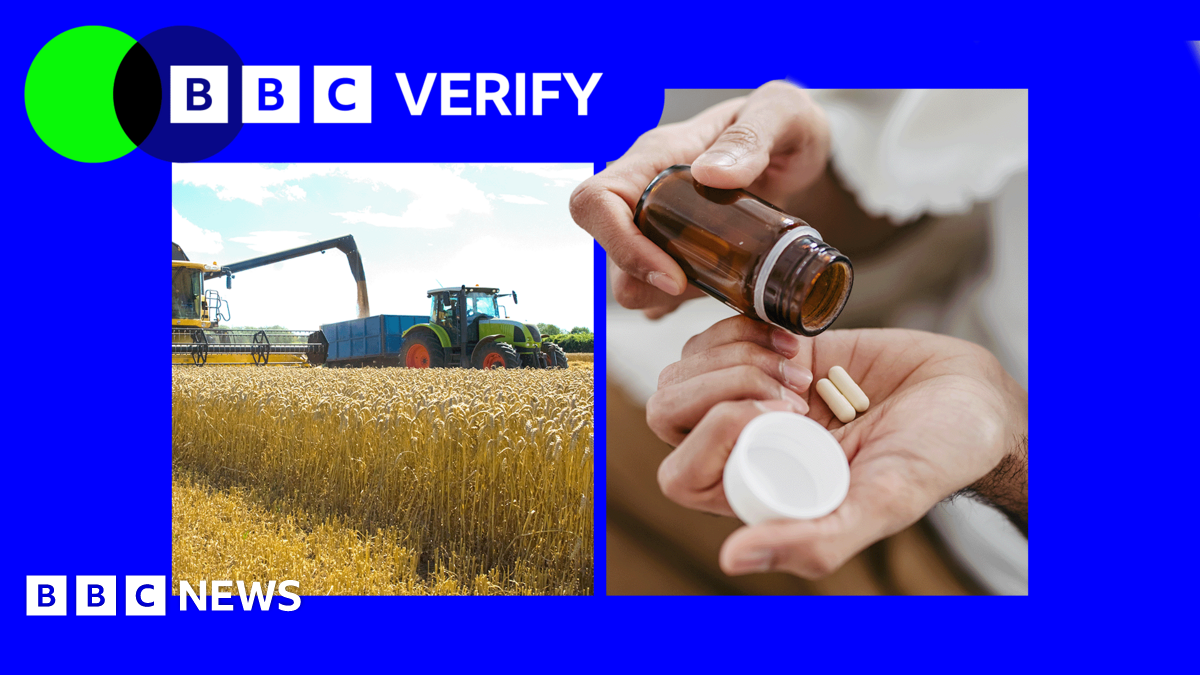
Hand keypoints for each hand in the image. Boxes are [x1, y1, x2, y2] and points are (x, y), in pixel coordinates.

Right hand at [570, 81, 829, 317]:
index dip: (621, 246)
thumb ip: (751, 137)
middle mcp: (646, 191)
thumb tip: (708, 174)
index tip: (673, 276)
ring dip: (668, 296)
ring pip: (630, 279)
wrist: (806, 151)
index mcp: (656, 156)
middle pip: (609, 254)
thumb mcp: (783, 114)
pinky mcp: (675, 249)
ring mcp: (658, 223)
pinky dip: (681, 302)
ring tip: (721, 284)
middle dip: (650, 283)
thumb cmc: (791, 124)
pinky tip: (719, 291)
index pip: (596, 202)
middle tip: (707, 287)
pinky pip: (656, 289)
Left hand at [648, 316, 1027, 578]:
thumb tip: (732, 559)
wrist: (971, 395)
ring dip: (736, 355)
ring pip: (684, 371)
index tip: (787, 414)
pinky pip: (715, 335)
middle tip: (792, 386)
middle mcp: (743, 450)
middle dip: (721, 385)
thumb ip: (817, 539)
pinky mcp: (766, 353)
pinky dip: (747, 329)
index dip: (717, 433)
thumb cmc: (935, 457)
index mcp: (758, 496)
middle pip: (667, 414)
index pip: (681, 474)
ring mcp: (750, 398)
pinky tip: (796, 343)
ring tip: (802, 369)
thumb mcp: (884, 503)